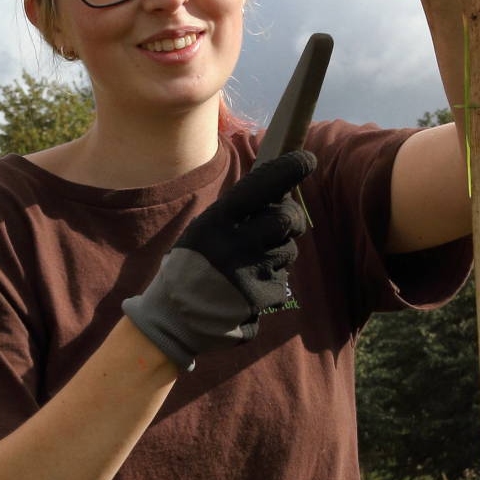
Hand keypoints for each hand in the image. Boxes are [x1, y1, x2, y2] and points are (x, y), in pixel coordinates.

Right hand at [122, 150, 316, 372]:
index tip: (307, 159)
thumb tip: (281, 193)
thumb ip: (237, 215)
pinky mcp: (258, 300)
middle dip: (293, 219)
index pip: (260, 186)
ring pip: (288, 252)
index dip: (288, 169)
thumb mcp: (203, 231)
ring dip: (278, 255)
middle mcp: (233, 244)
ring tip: (250, 266)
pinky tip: (246, 291)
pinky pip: (282, 283)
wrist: (172, 319)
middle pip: (286, 218)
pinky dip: (270, 286)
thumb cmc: (191, 268)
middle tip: (288, 224)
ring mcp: (248, 274)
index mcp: (216, 221)